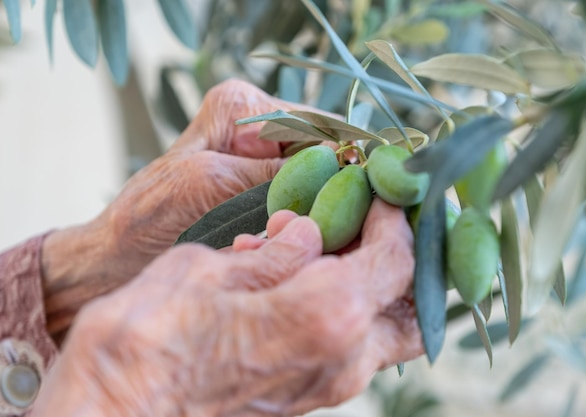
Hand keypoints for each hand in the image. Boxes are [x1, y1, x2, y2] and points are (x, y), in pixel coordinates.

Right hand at [32, 199, 423, 415]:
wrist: (116, 406)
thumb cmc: (150, 333)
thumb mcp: (211, 267)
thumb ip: (275, 251)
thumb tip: (306, 232)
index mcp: (329, 315)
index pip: (396, 257)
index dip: (392, 216)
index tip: (375, 190)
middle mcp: (344, 358)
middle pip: (413, 307)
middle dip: (406, 258)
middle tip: (380, 222)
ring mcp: (329, 385)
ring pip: (389, 332)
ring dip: (378, 284)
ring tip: (345, 245)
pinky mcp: (309, 395)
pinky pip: (355, 348)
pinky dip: (350, 309)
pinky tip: (310, 278)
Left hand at [41, 79, 318, 341]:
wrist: (119, 255)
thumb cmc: (149, 216)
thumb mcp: (209, 183)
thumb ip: (269, 170)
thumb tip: (337, 163)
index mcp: (240, 106)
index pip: (316, 124)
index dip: (345, 157)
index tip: (365, 196)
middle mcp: (255, 124)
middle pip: (323, 151)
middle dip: (335, 186)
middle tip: (343, 227)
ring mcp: (260, 156)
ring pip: (318, 178)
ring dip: (322, 209)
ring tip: (322, 238)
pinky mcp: (262, 188)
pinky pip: (303, 199)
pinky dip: (308, 221)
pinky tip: (308, 241)